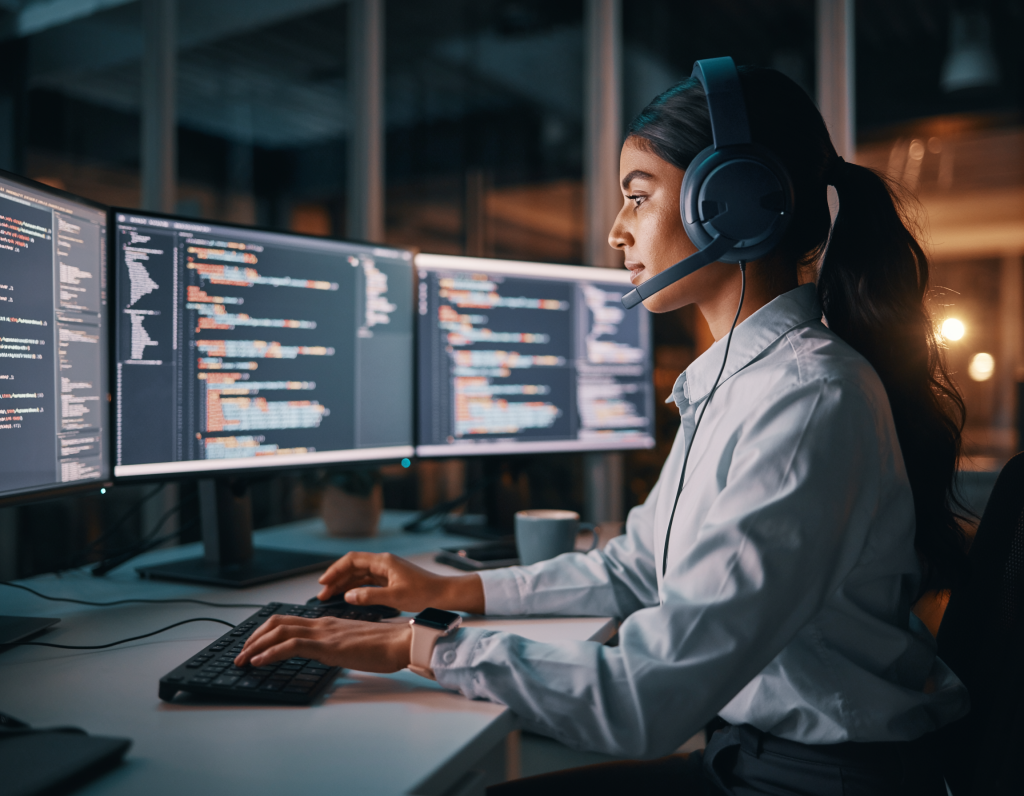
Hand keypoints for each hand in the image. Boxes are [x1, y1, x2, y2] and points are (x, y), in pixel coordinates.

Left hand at [233, 615, 410, 672]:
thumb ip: (337, 646)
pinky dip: (270, 653)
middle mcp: (322, 624)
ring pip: (279, 631)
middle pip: (277, 622)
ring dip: (255, 646)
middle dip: (253, 638)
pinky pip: (292, 646)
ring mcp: (324, 633)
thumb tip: (326, 655)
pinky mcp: (328, 646)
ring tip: (242, 660)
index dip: (265, 632)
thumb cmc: (384, 645)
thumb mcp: (353, 645)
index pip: (288, 621)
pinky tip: (259, 662)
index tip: (252, 646)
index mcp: (327, 623)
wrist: (401, 641)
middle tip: (240, 655)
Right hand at [316, 552, 484, 613]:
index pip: (352, 560)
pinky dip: (355, 588)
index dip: (335, 570)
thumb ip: (370, 596)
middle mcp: (384, 563)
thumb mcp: (395, 597)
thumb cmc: (425, 593)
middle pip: (353, 567)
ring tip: (330, 597)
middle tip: (322, 594)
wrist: (444, 594)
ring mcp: (387, 571)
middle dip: (336, 579)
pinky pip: (367, 581)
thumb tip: (348, 596)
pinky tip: (348, 597)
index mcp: (384, 561)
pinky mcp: (390, 580)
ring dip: (344, 584)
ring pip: (359, 574)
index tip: (323, 582)